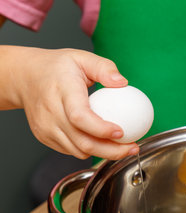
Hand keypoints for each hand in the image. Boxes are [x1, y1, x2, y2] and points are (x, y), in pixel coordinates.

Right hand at [2, 46, 138, 159]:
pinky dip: (90, 150)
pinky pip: (72, 150)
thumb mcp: (82, 58)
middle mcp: (50, 112)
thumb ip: (104, 67)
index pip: (79, 117)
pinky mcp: (44, 137)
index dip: (101, 129)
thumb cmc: (57, 67)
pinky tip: (106, 144)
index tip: (121, 132)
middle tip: (132, 147)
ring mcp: (45, 128)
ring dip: (104, 153)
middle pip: (82, 141)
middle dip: (111, 150)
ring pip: (78, 150)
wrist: (24, 77)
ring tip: (124, 148)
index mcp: (61, 91)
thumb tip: (123, 83)